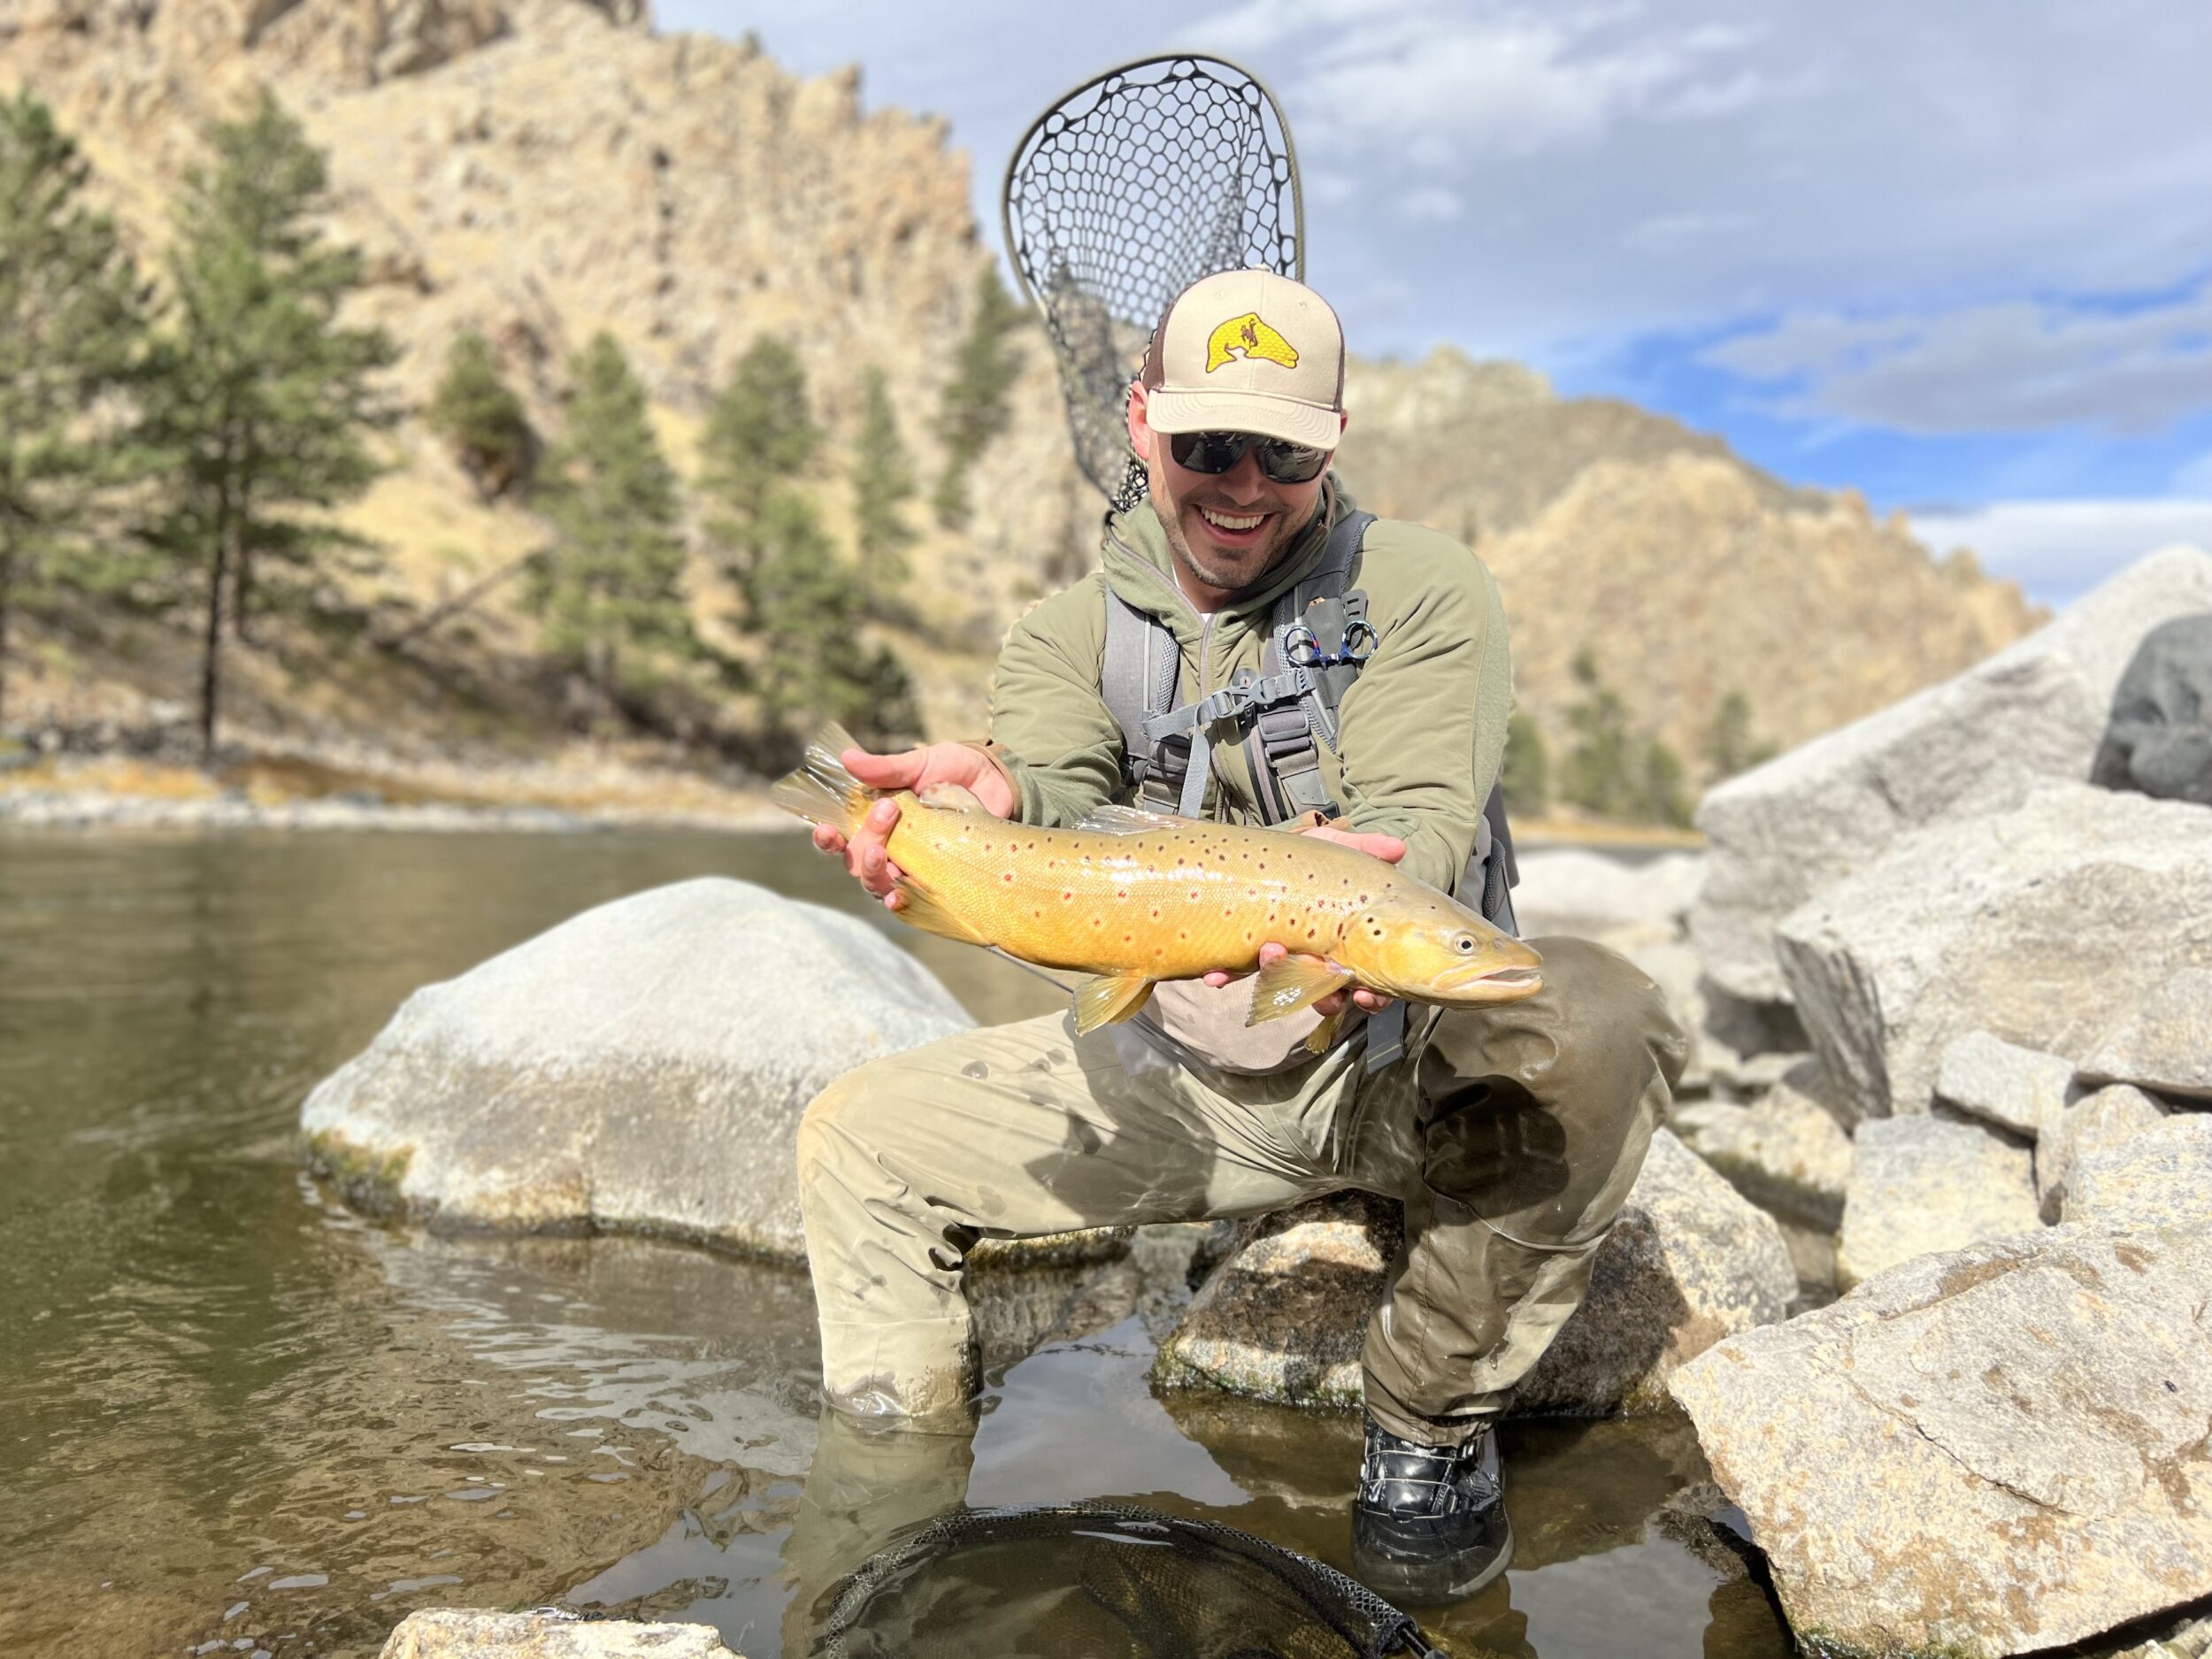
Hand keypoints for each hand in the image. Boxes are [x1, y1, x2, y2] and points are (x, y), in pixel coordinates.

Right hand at [809, 742, 1017, 906]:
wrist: (998, 781)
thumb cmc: (954, 770)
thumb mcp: (918, 765)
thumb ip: (885, 769)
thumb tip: (847, 760)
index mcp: (876, 821)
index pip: (842, 838)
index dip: (827, 840)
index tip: (825, 830)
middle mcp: (889, 848)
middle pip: (857, 863)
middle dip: (863, 842)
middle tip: (888, 810)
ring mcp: (913, 867)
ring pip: (878, 886)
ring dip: (873, 872)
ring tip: (883, 853)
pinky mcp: (938, 881)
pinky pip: (913, 901)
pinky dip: (901, 902)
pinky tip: (899, 897)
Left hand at [1201, 823, 1405, 1014]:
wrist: (1256, 852)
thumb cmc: (1306, 857)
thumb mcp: (1336, 848)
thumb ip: (1365, 849)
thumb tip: (1398, 848)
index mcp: (1344, 944)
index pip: (1366, 983)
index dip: (1372, 997)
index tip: (1366, 995)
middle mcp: (1314, 960)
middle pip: (1325, 992)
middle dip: (1319, 993)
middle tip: (1308, 972)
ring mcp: (1279, 959)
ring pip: (1282, 986)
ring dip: (1275, 978)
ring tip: (1266, 953)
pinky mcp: (1244, 955)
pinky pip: (1236, 973)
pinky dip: (1226, 975)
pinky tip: (1215, 973)